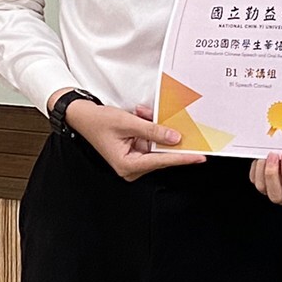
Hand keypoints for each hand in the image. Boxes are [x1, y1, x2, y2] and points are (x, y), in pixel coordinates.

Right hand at [66, 98, 202, 179]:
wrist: (82, 116)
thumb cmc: (98, 122)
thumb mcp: (128, 123)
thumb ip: (153, 130)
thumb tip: (174, 138)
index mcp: (128, 165)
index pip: (162, 161)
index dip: (182, 158)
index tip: (199, 156)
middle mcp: (131, 167)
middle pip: (161, 155)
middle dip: (166, 136)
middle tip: (182, 126)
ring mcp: (133, 160)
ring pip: (156, 145)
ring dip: (154, 128)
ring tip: (142, 114)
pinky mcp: (134, 152)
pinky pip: (149, 141)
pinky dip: (148, 128)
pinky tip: (141, 116)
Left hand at [249, 150, 281, 206]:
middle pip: (277, 196)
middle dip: (272, 173)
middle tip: (273, 155)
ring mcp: (275, 193)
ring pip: (262, 188)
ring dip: (262, 169)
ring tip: (266, 154)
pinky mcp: (263, 187)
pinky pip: (254, 180)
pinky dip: (256, 167)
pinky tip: (261, 157)